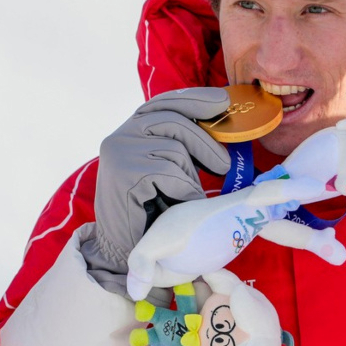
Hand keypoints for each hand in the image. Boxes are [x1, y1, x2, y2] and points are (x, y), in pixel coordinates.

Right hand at [80, 87, 231, 297]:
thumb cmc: (155, 206)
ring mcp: (119, 152)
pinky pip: (169, 173)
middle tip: (224, 165)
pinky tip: (175, 203)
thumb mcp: (172, 166)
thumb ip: (186, 144)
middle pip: (175, 121)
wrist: (125, 246)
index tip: (223, 101)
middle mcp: (121, 135)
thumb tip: (225, 124)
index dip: (195, 99)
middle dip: (206, 142)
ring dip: (190, 176)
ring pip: (175, 149)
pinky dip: (182, 190)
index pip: (163, 102)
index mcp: (132, 129)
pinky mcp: (123, 173)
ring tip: (184, 194)